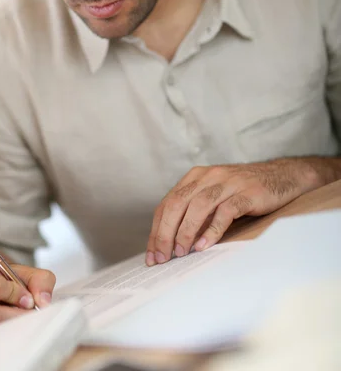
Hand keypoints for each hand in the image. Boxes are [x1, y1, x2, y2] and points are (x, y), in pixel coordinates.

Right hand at [0, 261, 55, 336]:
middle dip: (16, 314)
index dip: (15, 294)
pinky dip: (3, 332)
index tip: (28, 299)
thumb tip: (43, 301)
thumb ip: (39, 280)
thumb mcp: (23, 271)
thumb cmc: (2, 278)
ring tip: (17, 313)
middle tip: (29, 312)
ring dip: (10, 324)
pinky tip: (7, 322)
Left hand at [146, 158, 318, 265]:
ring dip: (185, 232)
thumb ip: (195, 212)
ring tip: (179, 253)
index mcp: (195, 177)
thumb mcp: (214, 197)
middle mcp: (208, 177)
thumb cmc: (243, 192)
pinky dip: (211, 230)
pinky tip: (203, 246)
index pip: (168, 203)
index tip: (152, 254)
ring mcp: (227, 183)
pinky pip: (224, 212)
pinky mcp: (246, 193)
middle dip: (165, 232)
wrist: (280, 176)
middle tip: (161, 257)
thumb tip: (172, 243)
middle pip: (178, 204)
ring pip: (198, 207)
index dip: (156, 229)